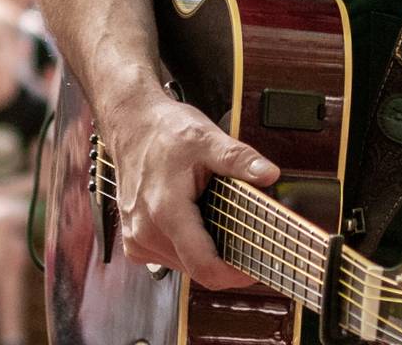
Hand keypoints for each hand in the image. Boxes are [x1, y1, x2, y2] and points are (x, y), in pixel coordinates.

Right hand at [104, 93, 279, 291]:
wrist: (132, 127)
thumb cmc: (165, 133)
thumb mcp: (207, 139)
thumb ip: (239, 160)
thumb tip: (269, 174)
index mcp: (166, 210)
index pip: (204, 266)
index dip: (236, 274)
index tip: (257, 264)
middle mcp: (146, 231)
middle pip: (198, 268)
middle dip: (226, 256)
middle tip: (247, 232)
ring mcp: (138, 239)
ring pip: (185, 266)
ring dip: (207, 252)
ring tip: (217, 219)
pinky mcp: (135, 242)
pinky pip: (170, 258)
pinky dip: (188, 247)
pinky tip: (195, 222)